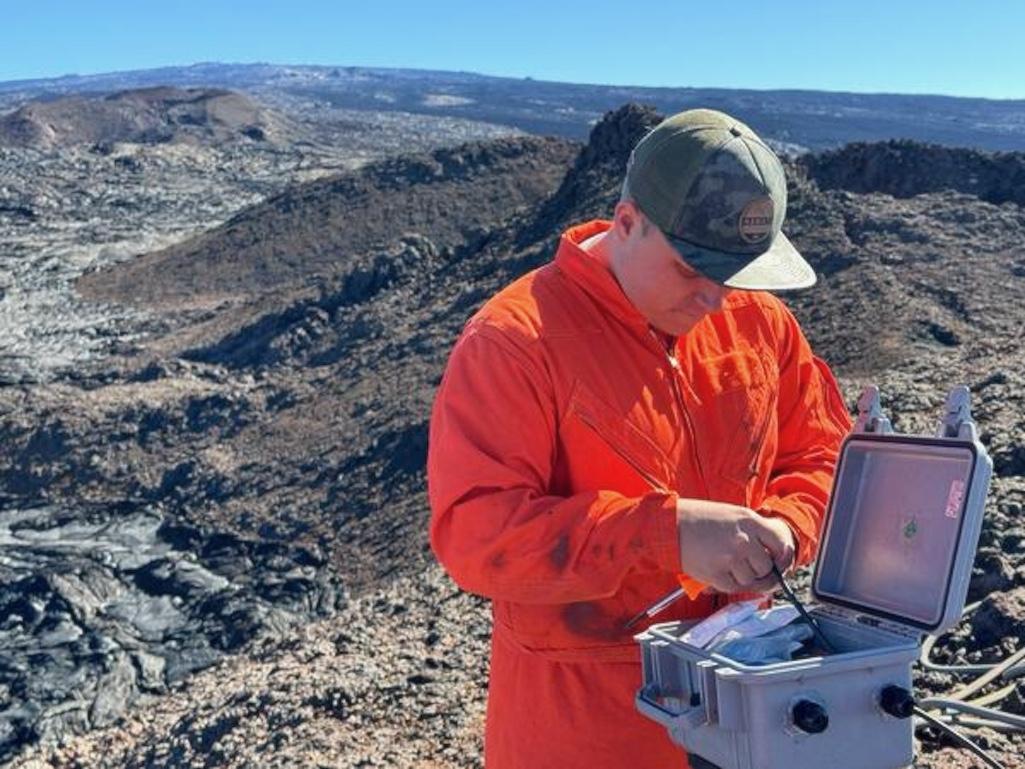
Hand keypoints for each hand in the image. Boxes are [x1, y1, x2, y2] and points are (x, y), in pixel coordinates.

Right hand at [675, 498, 795, 593]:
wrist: (670, 524)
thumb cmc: (699, 519)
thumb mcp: (732, 515)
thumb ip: (755, 532)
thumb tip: (775, 556)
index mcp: (750, 521)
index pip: (781, 545)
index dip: (781, 557)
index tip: (776, 562)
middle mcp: (743, 540)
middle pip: (766, 567)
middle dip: (760, 571)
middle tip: (749, 568)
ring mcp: (730, 557)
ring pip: (750, 580)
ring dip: (742, 578)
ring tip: (728, 566)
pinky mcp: (716, 573)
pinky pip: (733, 587)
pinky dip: (728, 584)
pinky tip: (719, 571)